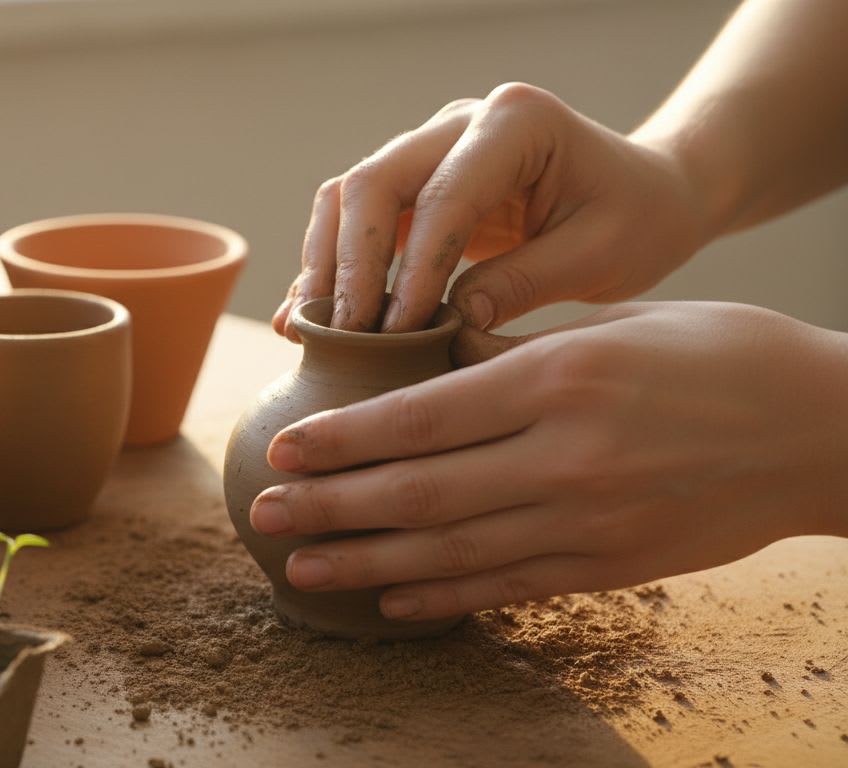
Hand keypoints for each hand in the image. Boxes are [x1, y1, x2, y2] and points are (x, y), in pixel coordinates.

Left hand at [250, 302, 847, 618]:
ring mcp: (588, 521)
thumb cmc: (721, 354)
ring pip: (450, 551)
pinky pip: (507, 586)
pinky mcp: (611, 567)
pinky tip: (391, 596)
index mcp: (560, 379)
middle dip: (329, 505)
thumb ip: (517, 350)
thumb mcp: (615, 325)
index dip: (343, 437)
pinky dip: (442, 594)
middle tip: (263, 515)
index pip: (422, 416)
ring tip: (302, 568)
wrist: (823, 432)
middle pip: (418, 492)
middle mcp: (565, 456)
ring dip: (364, 562)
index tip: (285, 446)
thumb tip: (430, 363)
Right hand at [272, 83, 706, 339]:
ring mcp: (430, 148)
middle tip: (350, 335)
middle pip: (373, 182)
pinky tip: (308, 316)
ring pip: (348, 197)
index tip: (399, 333)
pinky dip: (331, 267)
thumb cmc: (637, 219)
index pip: (444, 195)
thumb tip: (450, 323)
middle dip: (352, 263)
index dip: (413, 267)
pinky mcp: (414, 185)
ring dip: (326, 263)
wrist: (646, 194)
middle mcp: (460, 122)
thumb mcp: (603, 255)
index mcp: (516, 122)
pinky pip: (355, 220)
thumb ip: (527, 282)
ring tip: (312, 328)